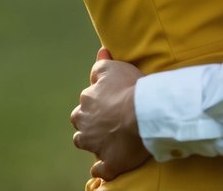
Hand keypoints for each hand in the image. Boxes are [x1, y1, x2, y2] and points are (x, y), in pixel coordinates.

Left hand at [71, 48, 148, 181]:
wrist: (141, 114)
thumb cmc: (128, 88)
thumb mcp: (114, 67)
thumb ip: (102, 63)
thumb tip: (100, 53)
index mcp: (86, 102)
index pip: (85, 102)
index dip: (97, 102)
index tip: (110, 101)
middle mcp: (85, 124)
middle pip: (81, 123)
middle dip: (89, 122)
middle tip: (108, 119)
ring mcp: (94, 145)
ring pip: (85, 144)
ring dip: (92, 142)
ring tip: (107, 139)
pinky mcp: (108, 163)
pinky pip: (100, 170)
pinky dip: (101, 169)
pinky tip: (105, 165)